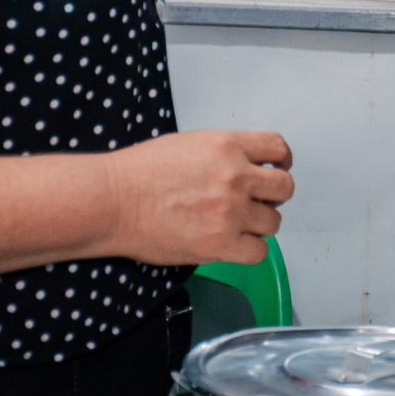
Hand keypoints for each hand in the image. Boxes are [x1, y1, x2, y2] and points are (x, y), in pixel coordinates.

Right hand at [103, 130, 294, 265]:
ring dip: (259, 224)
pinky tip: (233, 243)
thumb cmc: (138, 173)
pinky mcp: (220, 243)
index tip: (277, 168)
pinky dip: (249, 250)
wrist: (110, 200)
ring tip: (236, 224)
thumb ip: (225, 153)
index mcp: (228, 146)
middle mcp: (235, 176)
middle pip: (284, 187)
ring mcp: (230, 211)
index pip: (278, 148)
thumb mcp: (190, 143)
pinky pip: (258, 252)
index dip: (281, 161)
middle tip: (257, 200)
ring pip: (273, 222)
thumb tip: (246, 164)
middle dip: (273, 194)